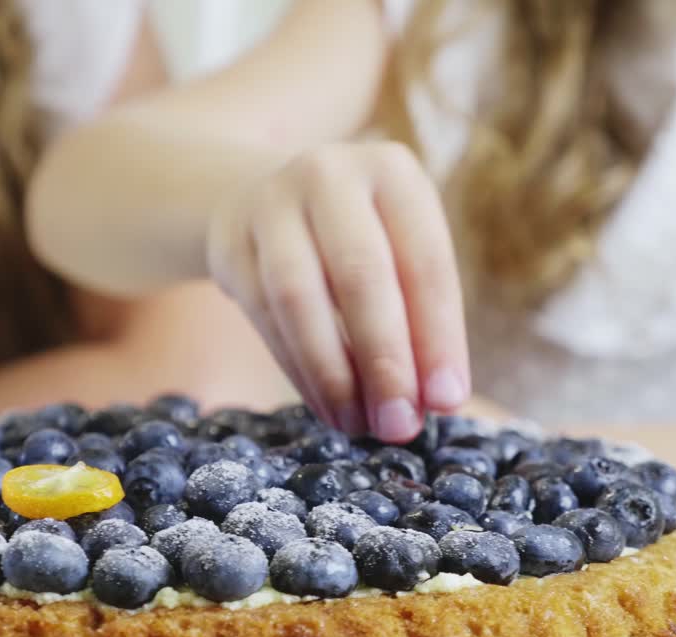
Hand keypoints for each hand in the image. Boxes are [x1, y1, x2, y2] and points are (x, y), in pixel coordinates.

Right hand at [207, 141, 469, 442]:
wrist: (268, 197)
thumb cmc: (360, 237)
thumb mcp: (401, 251)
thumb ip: (422, 317)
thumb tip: (436, 400)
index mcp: (392, 171)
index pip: (425, 261)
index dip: (439, 336)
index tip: (446, 400)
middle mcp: (329, 174)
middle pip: (360, 274)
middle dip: (384, 360)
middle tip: (399, 426)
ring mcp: (270, 203)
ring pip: (298, 297)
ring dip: (332, 373)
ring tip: (358, 425)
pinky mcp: (228, 240)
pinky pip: (263, 315)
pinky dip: (297, 369)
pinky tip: (326, 405)